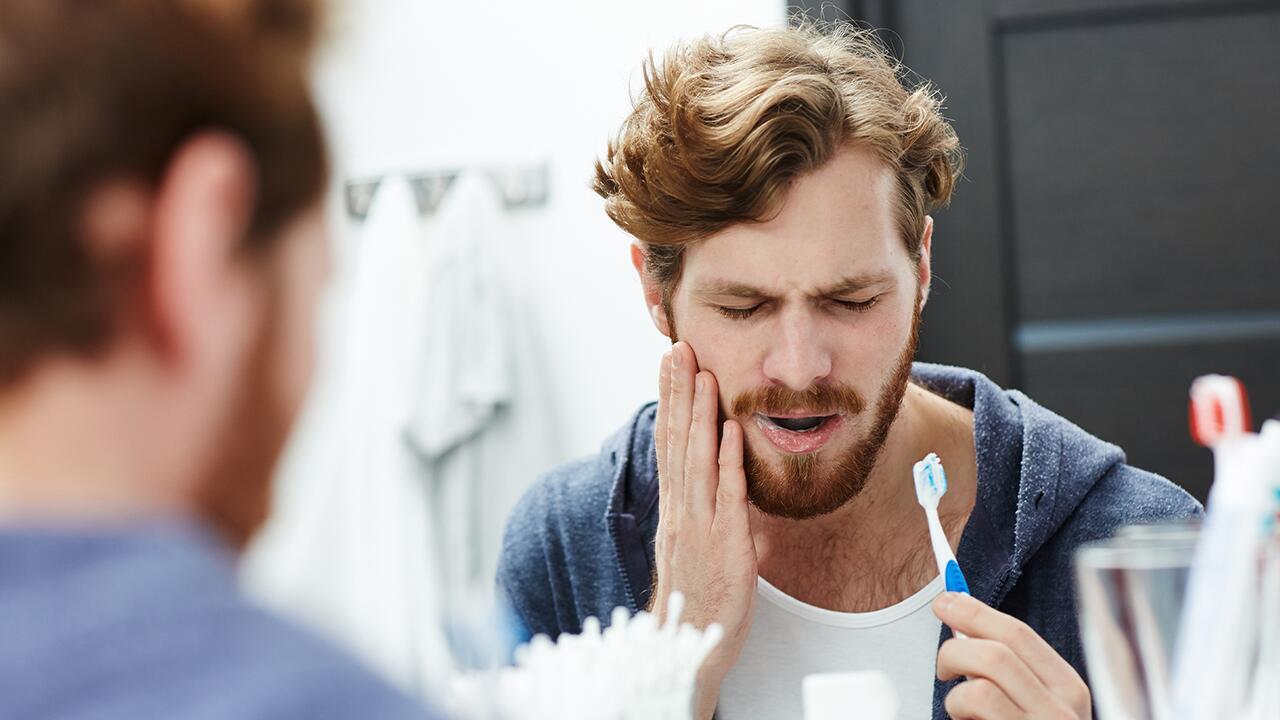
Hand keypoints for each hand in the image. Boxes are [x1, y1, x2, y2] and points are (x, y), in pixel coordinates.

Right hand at [651, 341, 756, 719]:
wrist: (687, 644)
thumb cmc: (696, 595)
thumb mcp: (693, 543)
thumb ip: (701, 506)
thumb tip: (716, 475)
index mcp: (674, 507)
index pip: (668, 442)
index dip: (669, 400)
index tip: (670, 362)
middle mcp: (681, 509)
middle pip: (676, 440)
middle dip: (678, 392)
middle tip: (678, 348)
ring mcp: (699, 525)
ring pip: (697, 459)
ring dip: (700, 414)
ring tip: (702, 373)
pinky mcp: (724, 543)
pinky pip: (727, 495)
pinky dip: (728, 461)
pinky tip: (730, 430)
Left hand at [934, 593, 1091, 718]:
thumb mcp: (1035, 701)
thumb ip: (1009, 667)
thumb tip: (961, 620)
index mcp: (1068, 689)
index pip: (1018, 634)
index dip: (975, 611)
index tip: (945, 601)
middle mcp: (1060, 713)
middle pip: (995, 654)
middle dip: (955, 648)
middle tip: (943, 664)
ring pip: (979, 688)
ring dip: (955, 693)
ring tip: (959, 707)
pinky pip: (972, 716)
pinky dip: (957, 714)